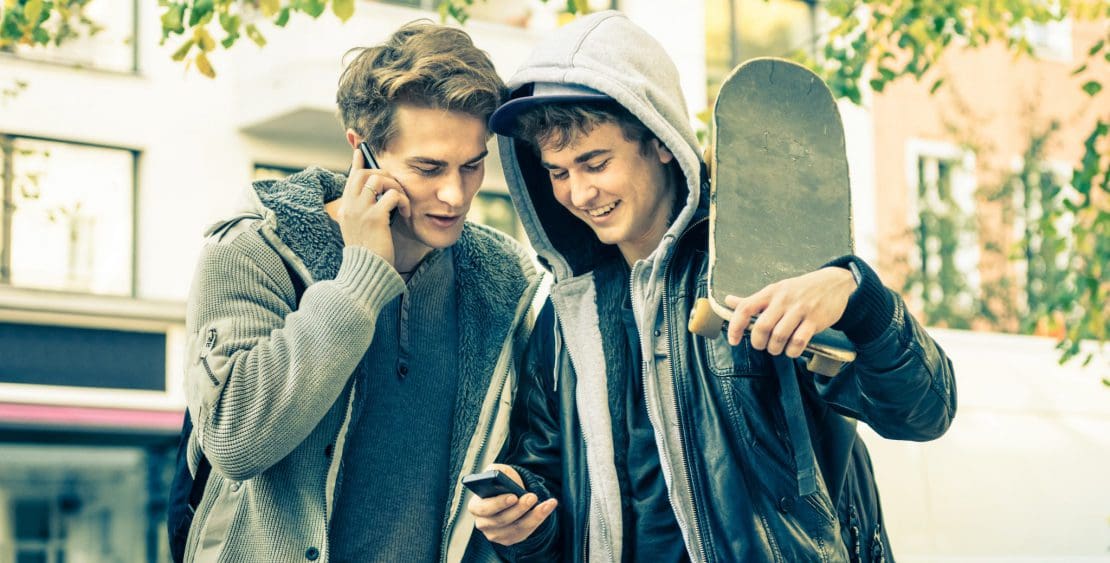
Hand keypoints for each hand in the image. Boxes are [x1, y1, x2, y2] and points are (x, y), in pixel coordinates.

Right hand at [335, 148, 410, 266]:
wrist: (366, 274)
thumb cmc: (369, 256)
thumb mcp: (362, 231)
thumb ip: (365, 214)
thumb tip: (381, 199)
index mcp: (345, 210)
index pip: (350, 179)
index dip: (357, 163)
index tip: (360, 150)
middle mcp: (350, 207)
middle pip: (363, 173)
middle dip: (382, 174)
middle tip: (394, 186)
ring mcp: (361, 211)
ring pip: (378, 179)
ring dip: (395, 186)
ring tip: (402, 202)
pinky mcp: (375, 217)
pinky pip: (393, 194)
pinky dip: (404, 200)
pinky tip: (406, 213)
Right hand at [468, 464, 557, 545]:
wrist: (511, 494)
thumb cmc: (501, 484)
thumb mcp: (496, 472)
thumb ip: (494, 471)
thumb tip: (499, 475)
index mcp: (476, 506)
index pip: (484, 508)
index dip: (498, 503)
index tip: (513, 496)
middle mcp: (483, 523)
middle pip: (502, 520)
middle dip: (520, 509)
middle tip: (532, 497)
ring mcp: (495, 534)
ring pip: (517, 528)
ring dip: (534, 515)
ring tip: (547, 503)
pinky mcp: (509, 539)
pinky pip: (526, 532)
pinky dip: (539, 519)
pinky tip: (548, 507)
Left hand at [724, 267, 855, 356]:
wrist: (835, 283)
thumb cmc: (800, 289)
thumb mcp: (776, 290)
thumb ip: (753, 300)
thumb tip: (728, 301)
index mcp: (770, 292)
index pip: (745, 308)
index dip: (735, 326)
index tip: (732, 340)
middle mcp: (783, 299)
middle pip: (762, 327)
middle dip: (758, 343)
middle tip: (762, 345)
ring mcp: (800, 309)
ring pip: (779, 337)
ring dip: (775, 349)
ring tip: (776, 349)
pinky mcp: (815, 320)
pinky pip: (798, 342)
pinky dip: (792, 351)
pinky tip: (791, 350)